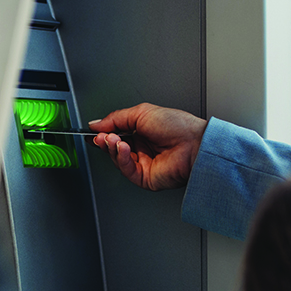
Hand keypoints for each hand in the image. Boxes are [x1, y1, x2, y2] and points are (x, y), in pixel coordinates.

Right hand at [89, 103, 206, 190]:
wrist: (193, 143)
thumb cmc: (177, 126)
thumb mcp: (141, 113)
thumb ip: (116, 118)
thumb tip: (96, 124)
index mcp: (143, 132)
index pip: (117, 135)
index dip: (105, 133)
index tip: (96, 130)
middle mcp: (143, 149)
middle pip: (114, 149)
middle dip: (106, 141)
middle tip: (103, 136)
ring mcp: (144, 164)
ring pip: (118, 160)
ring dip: (113, 148)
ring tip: (114, 139)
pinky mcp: (145, 178)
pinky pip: (126, 170)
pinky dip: (121, 159)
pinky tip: (123, 148)